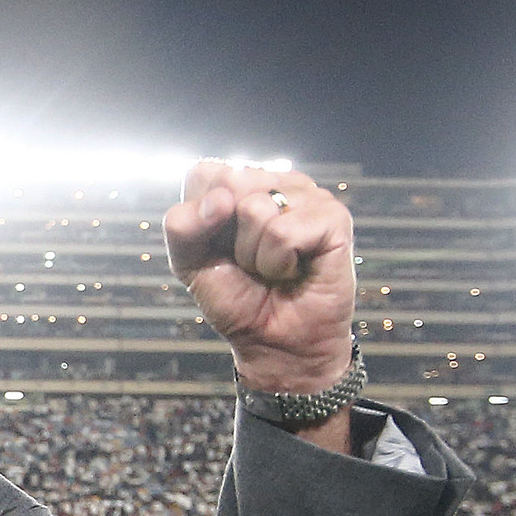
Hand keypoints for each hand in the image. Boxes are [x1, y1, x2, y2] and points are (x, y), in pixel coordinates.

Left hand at [164, 161, 354, 393]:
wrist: (273, 342)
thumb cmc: (237, 299)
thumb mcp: (190, 262)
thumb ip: (182, 227)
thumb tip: (220, 199)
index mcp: (243, 183)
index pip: (204, 174)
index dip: (199, 220)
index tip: (219, 248)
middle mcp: (277, 181)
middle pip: (229, 184)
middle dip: (228, 237)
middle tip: (249, 261)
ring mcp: (308, 196)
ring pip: (256, 209)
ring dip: (254, 255)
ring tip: (273, 268)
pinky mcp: (333, 217)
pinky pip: (284, 233)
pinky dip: (278, 263)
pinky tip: (294, 271)